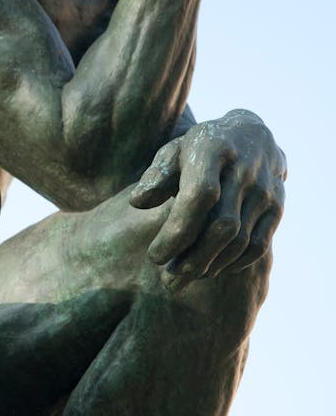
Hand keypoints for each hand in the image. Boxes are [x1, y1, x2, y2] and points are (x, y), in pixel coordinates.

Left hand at [129, 111, 285, 288]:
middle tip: (168, 280)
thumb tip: (137, 202)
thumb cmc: (199, 149)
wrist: (251, 135)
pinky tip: (211, 270)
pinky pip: (258, 246)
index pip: (198, 197)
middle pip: (222, 226)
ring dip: (210, 265)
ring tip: (184, 278)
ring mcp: (265, 190)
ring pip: (240, 241)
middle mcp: (244, 170)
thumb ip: (156, 176)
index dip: (177, 232)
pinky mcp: (277, 207)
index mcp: (213, 150)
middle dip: (193, 259)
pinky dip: (234, 263)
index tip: (155, 257)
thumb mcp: (173, 152)